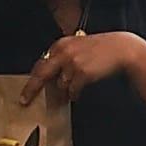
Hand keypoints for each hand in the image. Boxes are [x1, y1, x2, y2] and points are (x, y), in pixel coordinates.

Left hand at [20, 28, 142, 104]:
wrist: (120, 49)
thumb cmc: (100, 49)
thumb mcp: (78, 47)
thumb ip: (63, 57)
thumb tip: (51, 77)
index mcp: (60, 45)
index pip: (40, 64)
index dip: (32, 79)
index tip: (25, 91)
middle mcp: (63, 52)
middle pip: (42, 74)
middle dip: (32, 89)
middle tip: (24, 101)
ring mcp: (72, 63)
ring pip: (60, 85)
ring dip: (65, 90)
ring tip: (74, 88)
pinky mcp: (82, 73)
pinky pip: (72, 90)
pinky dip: (75, 93)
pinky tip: (79, 92)